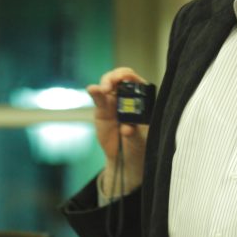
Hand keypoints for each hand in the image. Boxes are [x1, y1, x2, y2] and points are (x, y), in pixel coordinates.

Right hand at [87, 67, 149, 196]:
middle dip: (115, 77)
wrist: (124, 160)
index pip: (136, 81)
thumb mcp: (140, 141)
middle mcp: (128, 98)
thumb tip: (126, 129)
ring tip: (104, 89)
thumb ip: (134, 133)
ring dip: (105, 83)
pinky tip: (93, 89)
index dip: (129, 77)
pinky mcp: (102, 110)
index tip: (124, 79)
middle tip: (112, 84)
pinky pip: (98, 98)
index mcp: (143, 100)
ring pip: (108, 84)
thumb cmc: (139, 147)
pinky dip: (95, 92)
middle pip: (120, 78)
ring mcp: (114, 102)